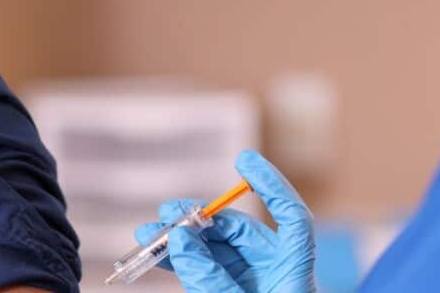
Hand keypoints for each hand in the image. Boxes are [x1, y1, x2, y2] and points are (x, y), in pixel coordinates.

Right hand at [134, 150, 315, 292]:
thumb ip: (211, 279)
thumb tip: (180, 239)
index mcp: (293, 273)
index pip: (291, 217)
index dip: (271, 185)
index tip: (243, 159)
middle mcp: (275, 275)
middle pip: (240, 233)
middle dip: (200, 220)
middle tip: (166, 214)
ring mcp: (252, 288)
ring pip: (215, 253)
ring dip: (181, 241)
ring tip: (146, 234)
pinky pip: (205, 274)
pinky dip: (181, 264)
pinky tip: (157, 257)